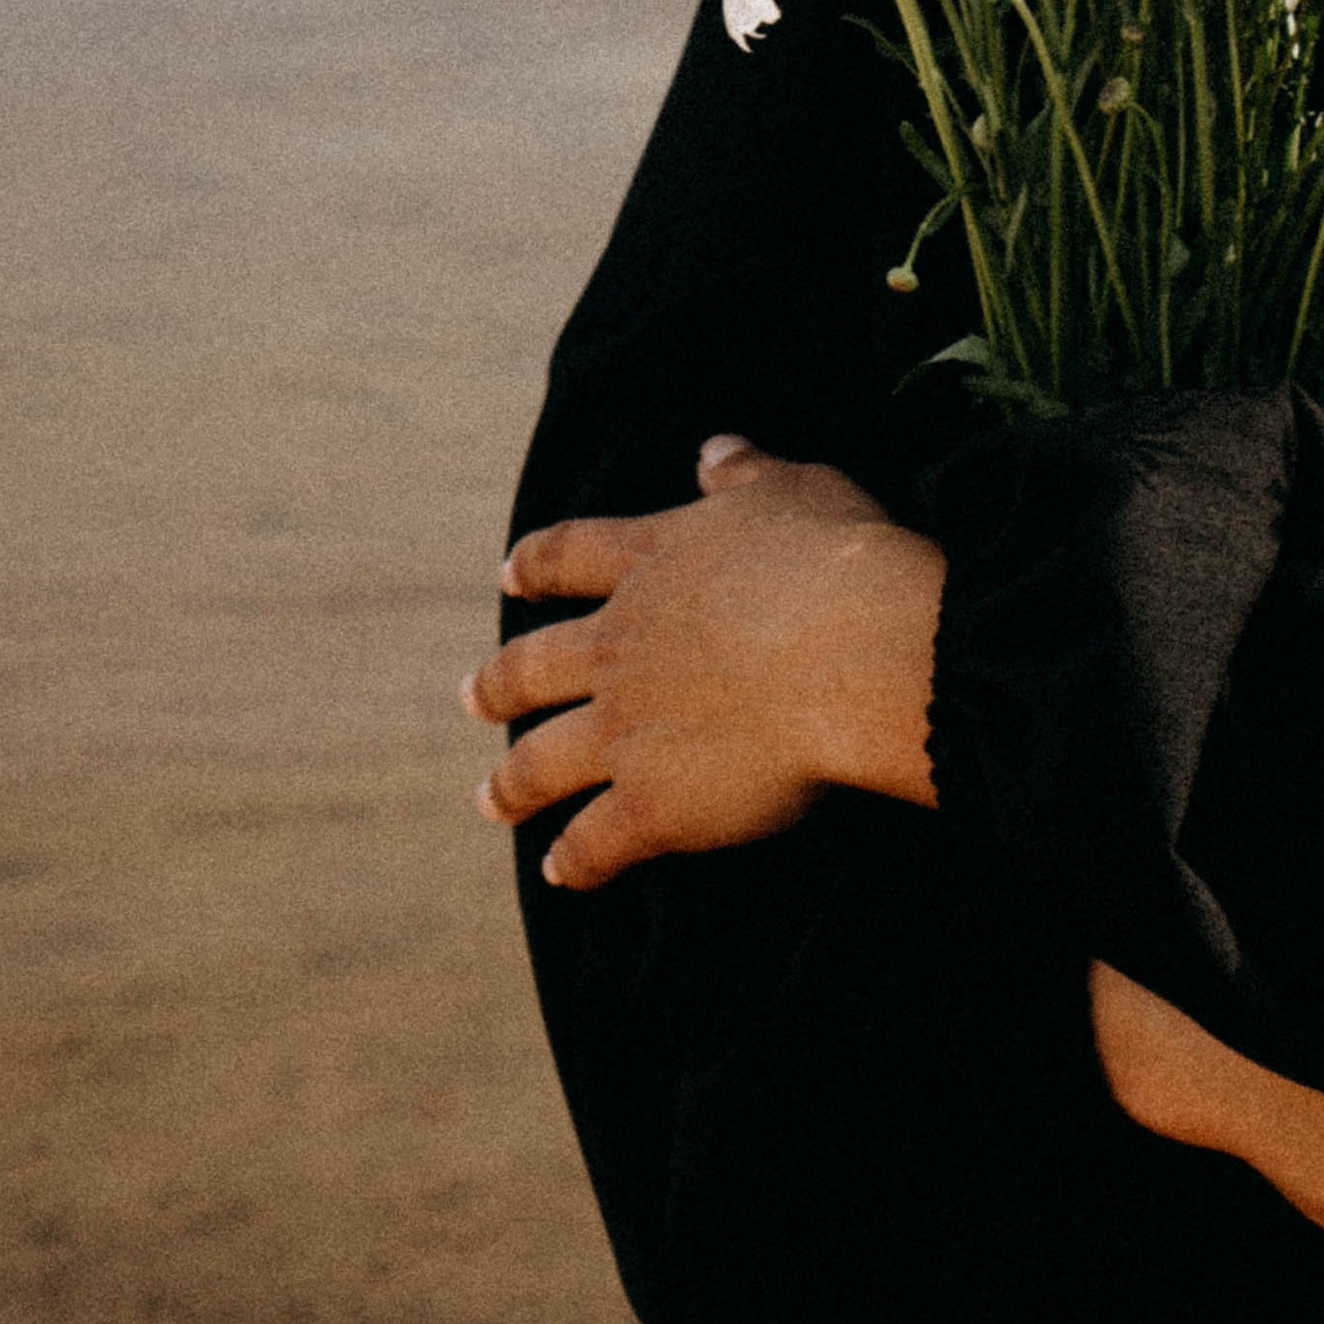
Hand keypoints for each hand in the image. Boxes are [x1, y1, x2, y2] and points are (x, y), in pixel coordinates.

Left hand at [466, 436, 942, 886]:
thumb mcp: (793, 490)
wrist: (855, 650)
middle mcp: (620, 646)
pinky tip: (563, 872)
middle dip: (497, 685)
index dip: (535, 565)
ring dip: (511, 784)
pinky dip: (574, 860)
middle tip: (468, 698)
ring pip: (540, 761)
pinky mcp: (650, 803)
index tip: (510, 576)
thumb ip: (743, 473)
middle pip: (532, 666)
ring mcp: (625, 728)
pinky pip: (593, 840)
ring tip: (490, 799)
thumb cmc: (837, 560)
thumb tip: (711, 451)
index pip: (569, 555)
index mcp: (651, 563)